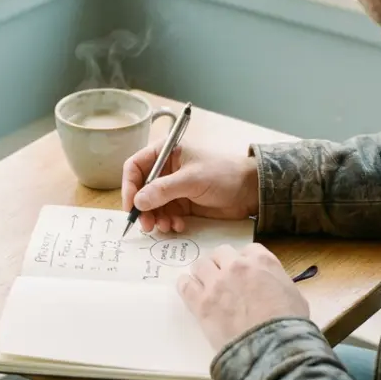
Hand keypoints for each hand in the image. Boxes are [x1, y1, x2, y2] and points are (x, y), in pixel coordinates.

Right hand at [121, 144, 259, 233]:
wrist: (250, 191)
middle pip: (141, 190)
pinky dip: (168, 222)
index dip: (129, 186)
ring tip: (166, 227)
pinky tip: (178, 226)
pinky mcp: (182, 204)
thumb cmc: (224, 174)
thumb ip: (164, 190)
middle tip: (147, 225)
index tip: (131, 206)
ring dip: (155, 218)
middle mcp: (166, 170)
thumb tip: (138, 202)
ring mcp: (174, 188)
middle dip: (143, 208)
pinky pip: (165, 215)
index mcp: (165, 152)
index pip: (135, 167)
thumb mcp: (192, 180)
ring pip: (152, 206)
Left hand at [177, 243, 309, 349]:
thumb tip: (271, 288)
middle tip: (224, 278)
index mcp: (263, 261)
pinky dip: (186, 285)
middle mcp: (237, 266)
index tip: (245, 273)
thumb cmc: (290, 325)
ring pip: (201, 265)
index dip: (246, 261)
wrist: (272, 347)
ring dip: (204, 273)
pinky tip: (189, 289)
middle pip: (221, 253)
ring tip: (206, 285)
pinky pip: (185, 285)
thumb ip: (278, 284)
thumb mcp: (295, 296)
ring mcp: (217, 283)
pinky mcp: (201, 302)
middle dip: (222, 264)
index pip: (249, 250)